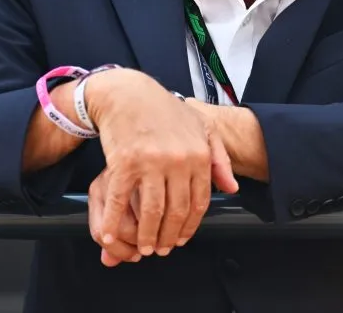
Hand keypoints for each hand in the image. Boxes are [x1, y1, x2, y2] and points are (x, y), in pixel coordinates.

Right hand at [85, 69, 237, 257]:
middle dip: (169, 237)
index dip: (190, 227)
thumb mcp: (201, 128)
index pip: (199, 202)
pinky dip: (114, 222)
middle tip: (161, 250)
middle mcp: (178, 160)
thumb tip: (232, 189)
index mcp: (198, 154)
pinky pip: (121, 201)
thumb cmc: (166, 111)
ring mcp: (150, 162)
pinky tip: (111, 236)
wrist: (129, 93)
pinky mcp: (123, 163)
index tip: (181, 240)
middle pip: (177, 211)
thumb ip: (219, 159)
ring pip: (152, 212)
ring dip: (147, 236)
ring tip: (144, 248)